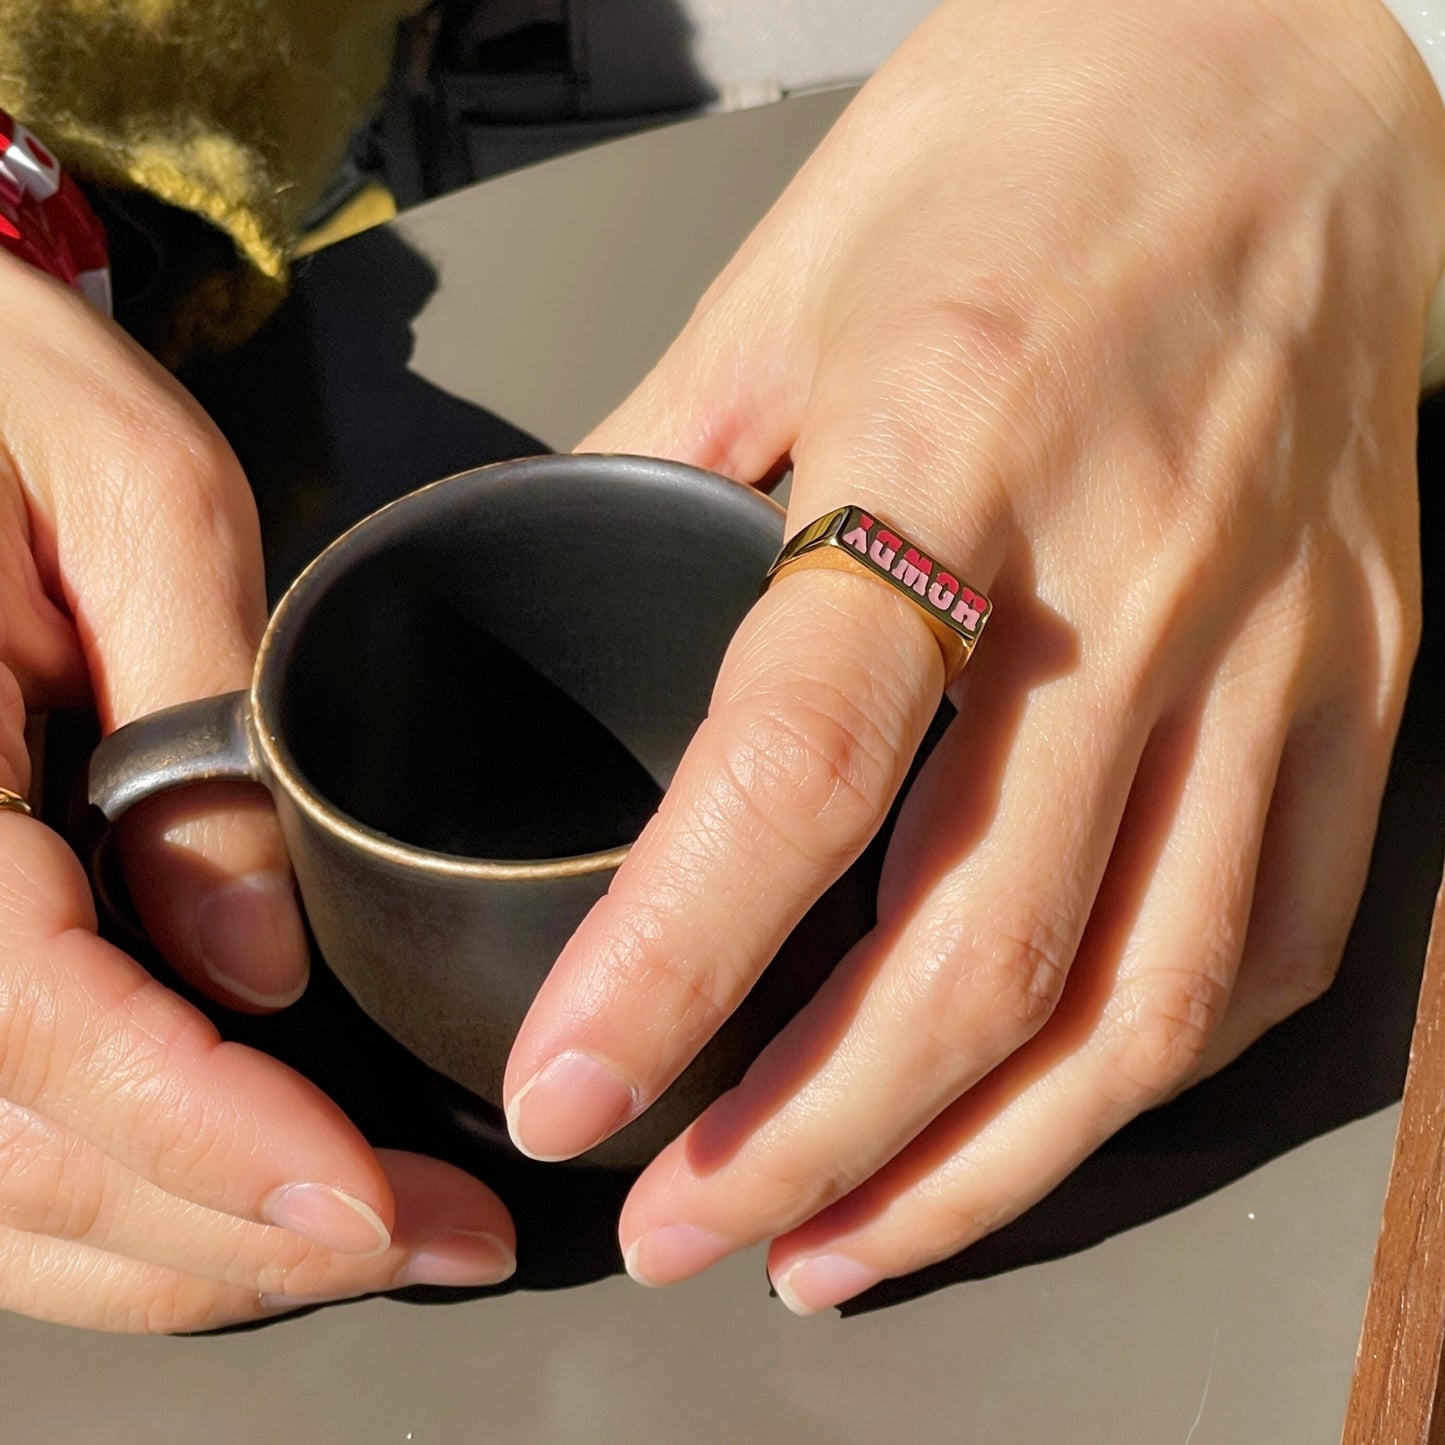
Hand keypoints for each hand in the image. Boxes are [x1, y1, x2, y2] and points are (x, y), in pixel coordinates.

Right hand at [0, 255, 512, 1330]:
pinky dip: (130, 1196)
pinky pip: (3, 1123)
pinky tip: (253, 1197)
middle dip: (238, 1232)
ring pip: (0, 1187)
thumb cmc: (5, 385)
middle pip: (25, 1154)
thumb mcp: (136, 495)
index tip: (381, 1207)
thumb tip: (261, 958)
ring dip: (190, 1246)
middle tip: (438, 1240)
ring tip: (380, 1242)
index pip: (44, 1030)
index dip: (213, 1146)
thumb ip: (196, 723)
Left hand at [503, 0, 1444, 1310]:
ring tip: (840, 1242)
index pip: (794, 766)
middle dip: (809, 1134)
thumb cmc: (1025, 141)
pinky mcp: (1361, 674)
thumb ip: (667, 466)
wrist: (1278, 64)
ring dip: (980, 1161)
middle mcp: (1128, 571)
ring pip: (1140, 993)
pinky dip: (1143, 1064)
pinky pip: (1268, 932)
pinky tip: (1036, 1118)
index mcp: (946, 441)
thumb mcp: (791, 275)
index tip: (577, 1095)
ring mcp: (1272, 640)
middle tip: (686, 1223)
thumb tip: (562, 616)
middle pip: (971, 942)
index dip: (669, 967)